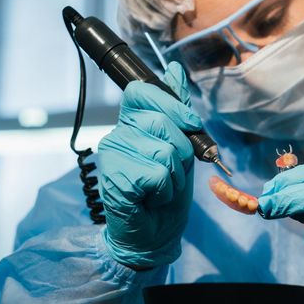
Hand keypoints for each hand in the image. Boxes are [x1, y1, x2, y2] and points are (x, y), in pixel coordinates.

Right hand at [98, 62, 201, 268]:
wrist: (155, 234)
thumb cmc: (167, 191)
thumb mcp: (182, 146)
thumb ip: (177, 108)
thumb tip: (174, 68)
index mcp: (132, 122)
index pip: (144, 91)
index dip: (173, 106)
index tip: (190, 126)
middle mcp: (117, 133)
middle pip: (162, 121)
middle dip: (183, 152)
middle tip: (171, 172)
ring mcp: (112, 155)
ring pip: (165, 150)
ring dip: (175, 176)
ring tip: (161, 187)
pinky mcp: (114, 178)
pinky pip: (157, 174)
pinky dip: (165, 191)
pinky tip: (151, 199)